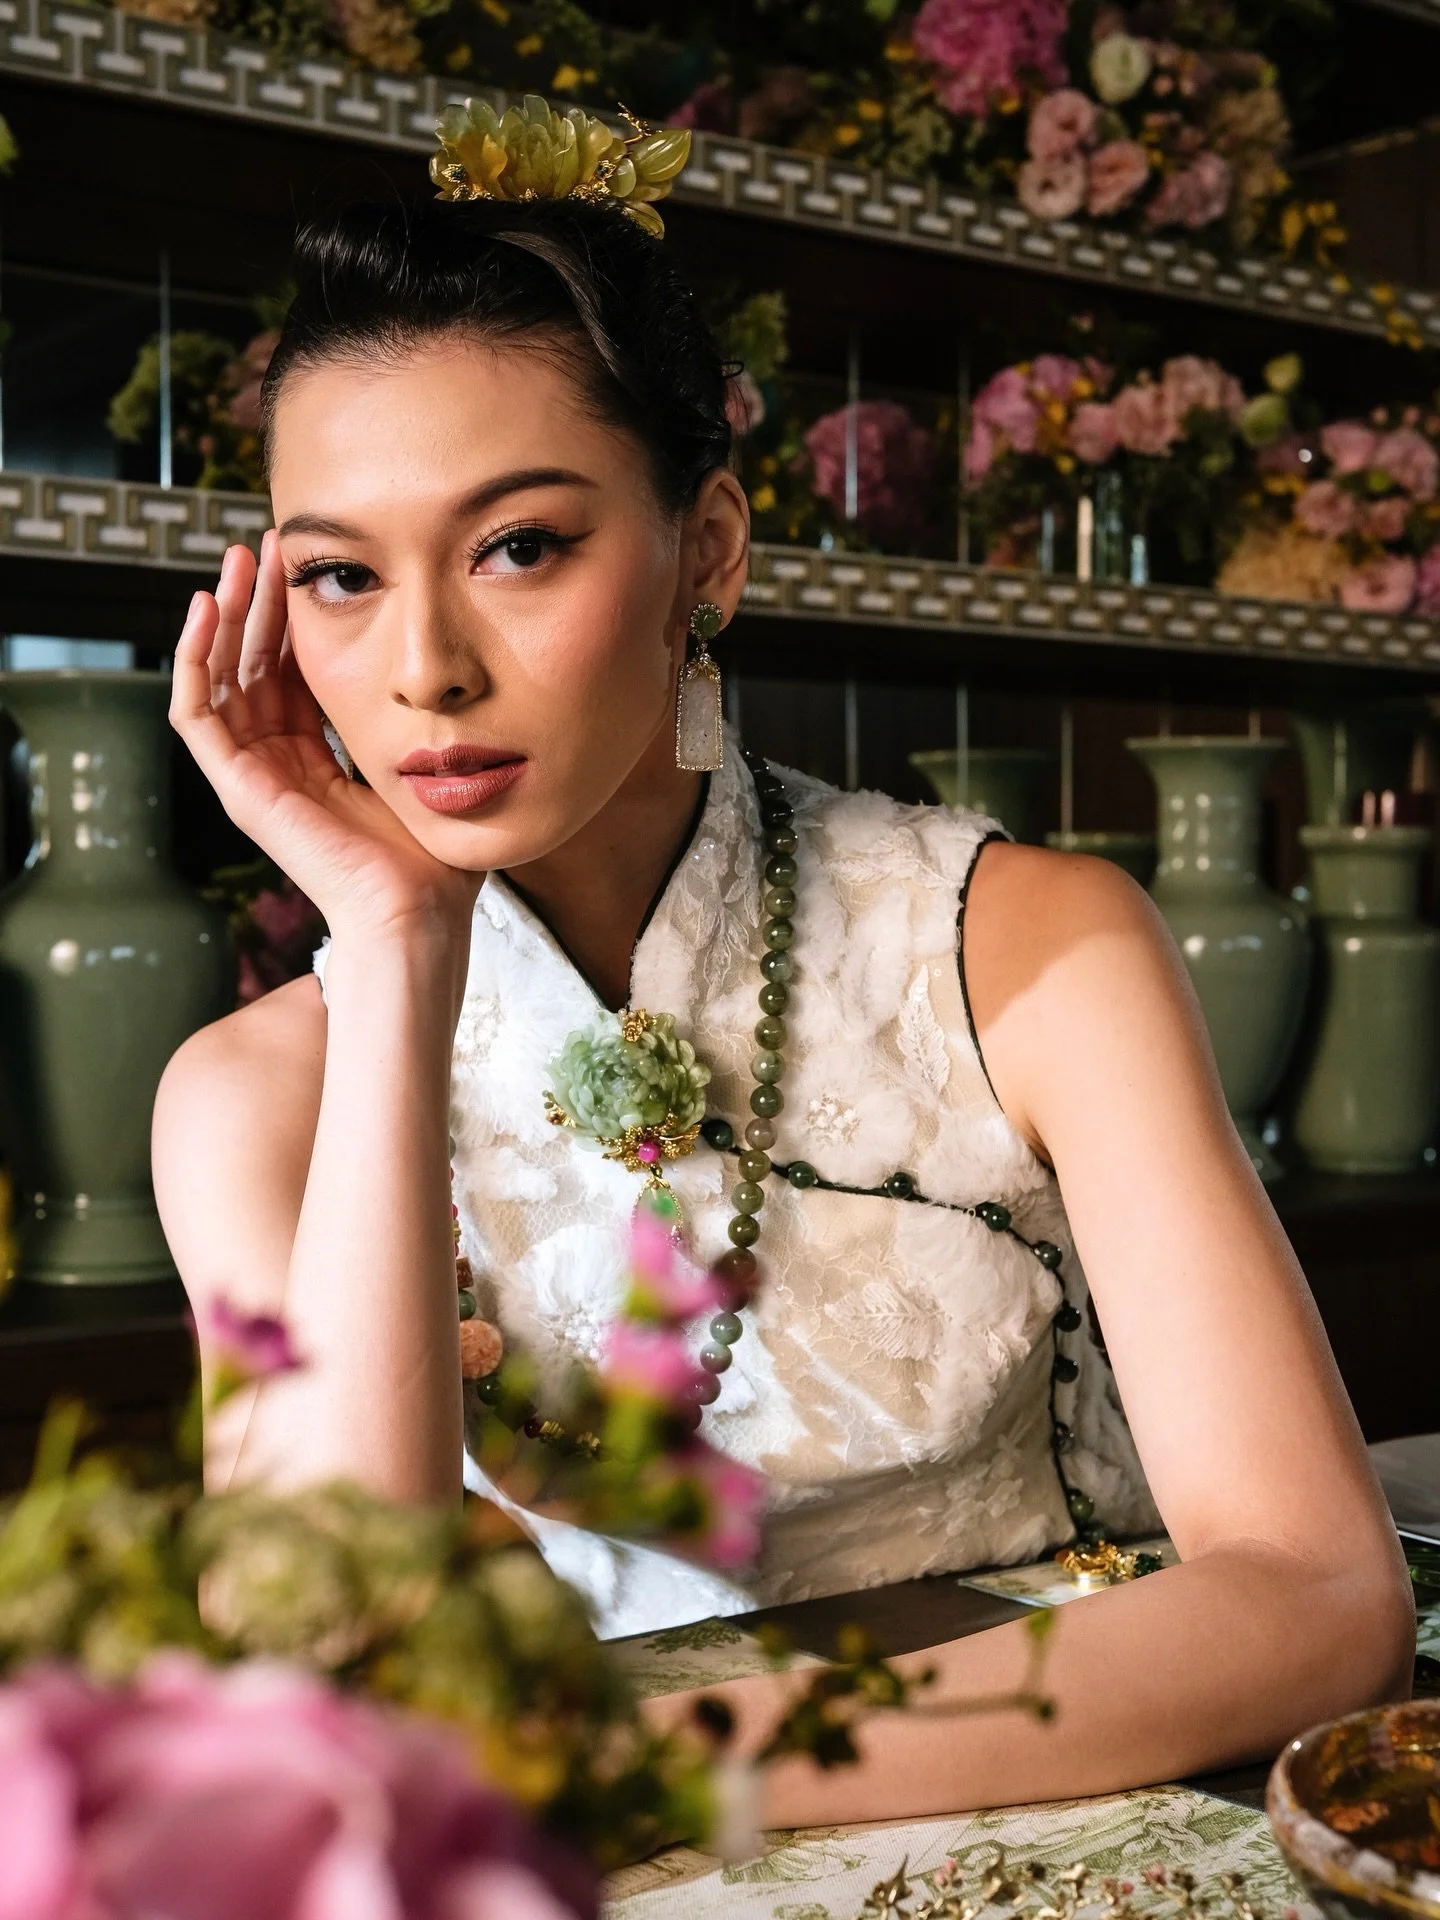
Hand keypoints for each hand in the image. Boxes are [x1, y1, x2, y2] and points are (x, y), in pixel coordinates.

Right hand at [170, 533, 484, 942]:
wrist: (417, 908)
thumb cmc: (431, 856)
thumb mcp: (420, 765)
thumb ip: (412, 719)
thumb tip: (440, 668)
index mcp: (317, 760)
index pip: (289, 672)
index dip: (292, 617)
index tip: (308, 563)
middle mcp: (277, 764)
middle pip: (250, 665)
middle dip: (257, 601)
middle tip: (266, 543)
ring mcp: (252, 776)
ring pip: (218, 677)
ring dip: (223, 615)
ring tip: (238, 560)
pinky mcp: (236, 789)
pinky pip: (193, 711)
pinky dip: (191, 658)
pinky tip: (204, 608)